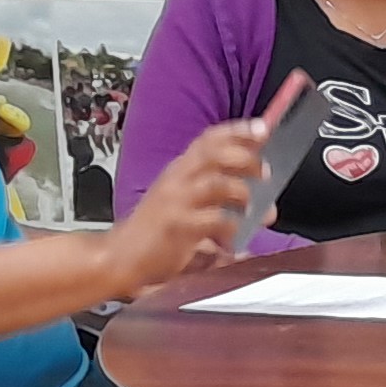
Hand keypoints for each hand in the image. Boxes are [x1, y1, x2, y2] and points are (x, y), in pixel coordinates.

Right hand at [106, 119, 263, 294]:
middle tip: (265, 172)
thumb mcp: (180, 201)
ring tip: (258, 211)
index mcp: (178, 171)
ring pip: (216, 183)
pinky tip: (235, 239)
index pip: (208, 139)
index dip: (237, 131)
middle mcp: (176, 180)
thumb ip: (210, 191)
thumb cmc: (153, 231)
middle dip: (246, 158)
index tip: (263, 128)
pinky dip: (231, 227)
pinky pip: (214, 220)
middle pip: (214, 154)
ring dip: (243, 193)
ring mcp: (176, 202)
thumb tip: (251, 187)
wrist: (120, 257)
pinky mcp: (178, 228)